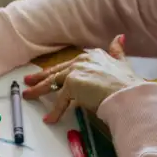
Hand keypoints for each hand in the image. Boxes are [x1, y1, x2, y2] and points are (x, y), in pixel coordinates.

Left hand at [23, 35, 144, 122]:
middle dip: (41, 77)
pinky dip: (55, 111)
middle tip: (29, 81)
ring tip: (28, 96)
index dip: (58, 70)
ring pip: (53, 82)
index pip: (70, 64)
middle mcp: (82, 60)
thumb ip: (118, 51)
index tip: (50, 73)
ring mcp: (76, 71)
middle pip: (57, 71)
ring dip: (38, 90)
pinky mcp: (72, 84)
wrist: (128, 94)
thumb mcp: (123, 63)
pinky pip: (60, 100)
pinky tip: (50, 119)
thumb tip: (120, 37)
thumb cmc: (128, 85)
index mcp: (93, 55)